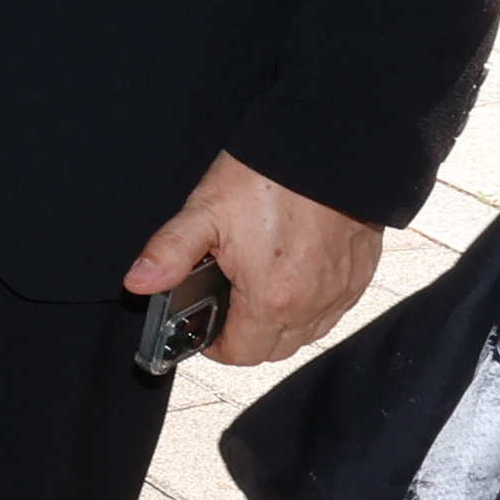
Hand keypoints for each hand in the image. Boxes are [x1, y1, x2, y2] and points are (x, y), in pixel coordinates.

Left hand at [122, 151, 380, 367]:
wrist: (330, 145)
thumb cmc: (271, 176)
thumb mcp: (206, 211)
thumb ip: (170, 252)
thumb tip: (140, 282)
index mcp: (271, 298)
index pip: (241, 354)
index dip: (216, 345)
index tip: (207, 329)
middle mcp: (311, 304)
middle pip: (275, 349)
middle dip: (248, 336)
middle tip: (230, 305)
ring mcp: (341, 291)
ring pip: (307, 332)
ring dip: (282, 323)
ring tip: (260, 288)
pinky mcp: (360, 275)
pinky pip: (334, 308)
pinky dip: (313, 303)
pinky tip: (294, 274)